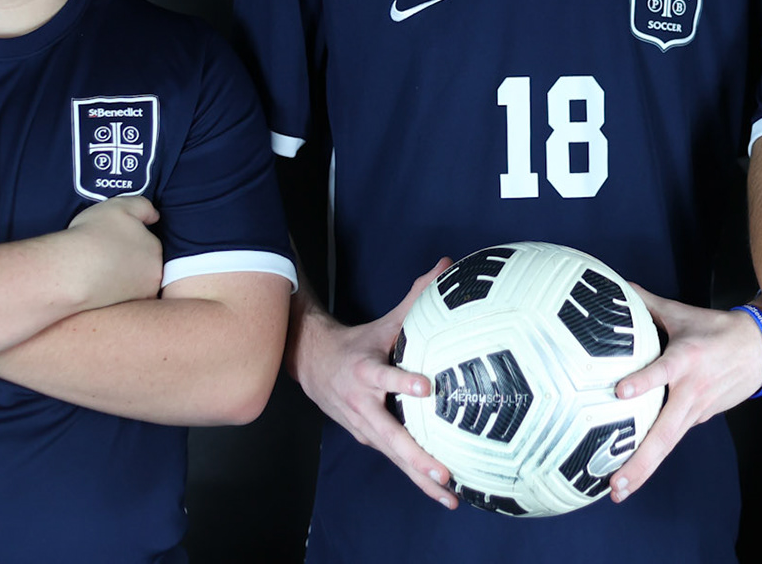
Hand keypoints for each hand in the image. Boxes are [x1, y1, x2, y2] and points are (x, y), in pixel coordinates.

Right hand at [63, 195, 163, 307]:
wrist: (70, 272)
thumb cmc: (93, 237)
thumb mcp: (121, 207)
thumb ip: (143, 207)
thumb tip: (155, 217)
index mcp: (155, 249)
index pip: (148, 243)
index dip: (128, 240)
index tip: (110, 241)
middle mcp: (154, 276)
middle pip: (143, 266)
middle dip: (127, 262)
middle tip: (103, 257)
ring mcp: (138, 297)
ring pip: (131, 285)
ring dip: (119, 280)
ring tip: (96, 272)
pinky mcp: (122, 314)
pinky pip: (119, 301)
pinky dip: (109, 296)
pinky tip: (94, 288)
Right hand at [290, 259, 457, 508]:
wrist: (311, 366)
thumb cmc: (357, 344)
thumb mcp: (383, 321)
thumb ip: (416, 297)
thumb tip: (446, 264)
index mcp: (365, 372)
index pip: (384, 377)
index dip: (402, 383)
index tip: (425, 388)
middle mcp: (362, 405)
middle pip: (390, 435)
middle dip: (417, 457)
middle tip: (444, 473)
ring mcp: (364, 428)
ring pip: (394, 456)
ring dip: (420, 478)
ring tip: (450, 496)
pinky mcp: (369, 440)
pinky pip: (395, 459)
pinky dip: (416, 477)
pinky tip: (442, 492)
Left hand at [606, 289, 761, 503]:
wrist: (761, 349)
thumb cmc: (716, 330)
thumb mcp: (682, 312)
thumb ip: (647, 303)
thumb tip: (617, 286)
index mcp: (686, 358)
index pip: (663, 370)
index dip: (643, 381)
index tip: (620, 392)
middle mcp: (691, 390)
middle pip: (666, 431)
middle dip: (640, 460)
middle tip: (614, 482)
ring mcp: (697, 409)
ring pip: (669, 443)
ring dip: (644, 469)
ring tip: (617, 491)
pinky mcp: (700, 418)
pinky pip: (672, 437)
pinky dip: (653, 456)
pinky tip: (631, 473)